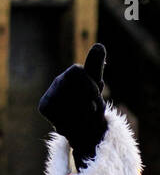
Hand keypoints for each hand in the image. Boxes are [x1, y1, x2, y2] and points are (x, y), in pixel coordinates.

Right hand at [38, 43, 107, 170]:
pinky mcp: (44, 107)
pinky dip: (73, 123)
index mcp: (72, 75)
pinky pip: (63, 116)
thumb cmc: (90, 105)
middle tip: (90, 109)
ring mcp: (49, 94)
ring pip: (71, 106)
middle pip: (76, 90)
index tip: (95, 93)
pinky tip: (72, 123)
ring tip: (83, 117)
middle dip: (89, 103)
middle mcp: (58, 82)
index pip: (78, 72)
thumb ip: (96, 68)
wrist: (83, 129)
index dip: (89, 84)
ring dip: (84, 116)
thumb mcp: (97, 88)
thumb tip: (100, 45)